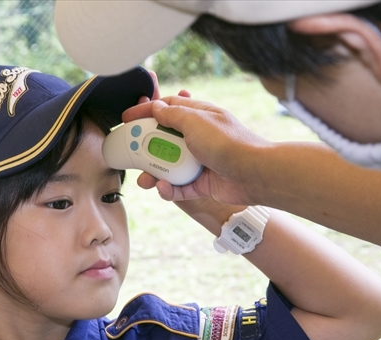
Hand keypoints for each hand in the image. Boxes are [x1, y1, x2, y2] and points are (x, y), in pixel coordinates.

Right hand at [124, 96, 272, 204]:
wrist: (254, 173)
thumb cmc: (229, 143)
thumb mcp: (196, 121)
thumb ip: (173, 115)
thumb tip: (157, 108)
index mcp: (198, 117)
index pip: (166, 109)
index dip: (145, 112)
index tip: (126, 119)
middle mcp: (197, 138)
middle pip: (163, 140)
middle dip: (144, 148)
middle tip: (130, 154)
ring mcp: (199, 161)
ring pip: (168, 167)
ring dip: (153, 173)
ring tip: (145, 181)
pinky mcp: (202, 183)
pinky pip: (179, 187)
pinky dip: (169, 189)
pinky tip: (163, 188)